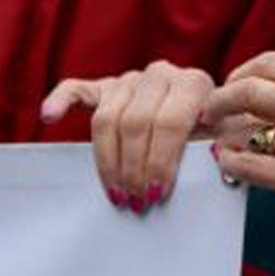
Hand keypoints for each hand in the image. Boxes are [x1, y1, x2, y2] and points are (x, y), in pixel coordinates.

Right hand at [40, 61, 213, 212]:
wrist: (207, 113)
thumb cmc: (214, 132)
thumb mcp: (227, 138)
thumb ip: (222, 145)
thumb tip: (213, 159)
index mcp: (194, 83)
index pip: (171, 122)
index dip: (161, 162)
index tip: (157, 194)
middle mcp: (161, 74)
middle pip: (136, 123)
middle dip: (134, 169)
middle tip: (135, 201)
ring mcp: (131, 79)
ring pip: (108, 117)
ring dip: (108, 161)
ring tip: (116, 192)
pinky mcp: (105, 87)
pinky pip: (76, 89)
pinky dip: (60, 100)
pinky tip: (48, 116)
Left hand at [205, 52, 274, 275]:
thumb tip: (253, 98)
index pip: (271, 62)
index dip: (240, 73)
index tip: (230, 87)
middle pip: (249, 89)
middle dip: (218, 102)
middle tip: (209, 113)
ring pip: (243, 130)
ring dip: (224, 138)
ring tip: (225, 143)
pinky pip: (245, 166)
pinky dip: (229, 163)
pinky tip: (231, 163)